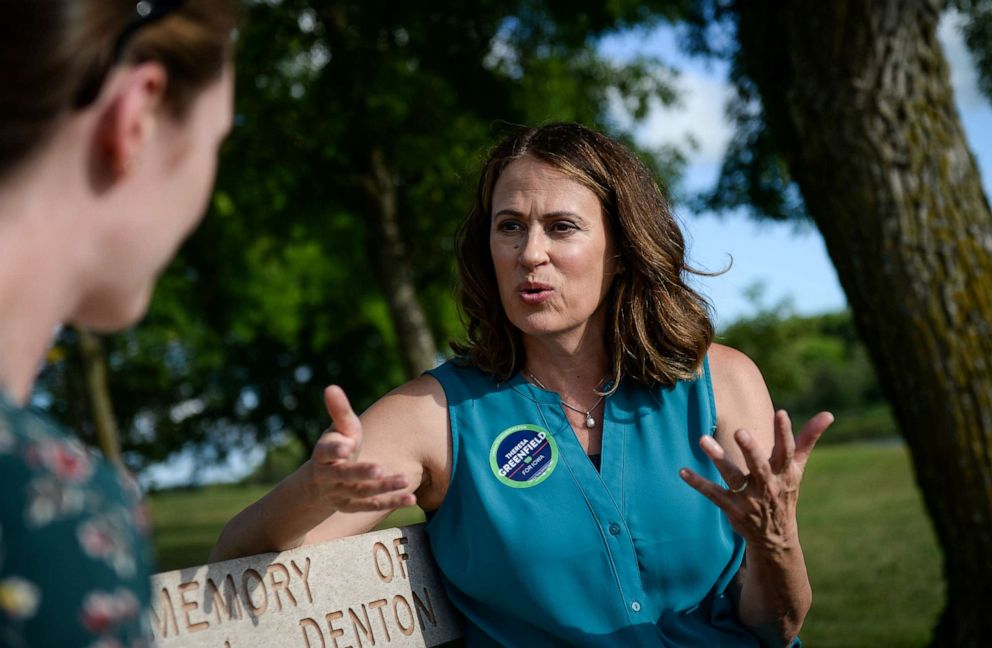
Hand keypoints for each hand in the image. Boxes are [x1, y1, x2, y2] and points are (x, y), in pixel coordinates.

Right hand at [307, 385, 416, 512]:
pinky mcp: (354, 506)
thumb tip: (331, 387)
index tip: (347, 447)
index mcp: (323, 455)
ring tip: (406, 480)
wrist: (324, 482)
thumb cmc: (338, 445)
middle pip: (345, 476)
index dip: (335, 451)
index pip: (326, 453)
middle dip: (361, 472)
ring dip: (384, 488)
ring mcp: (341, 494)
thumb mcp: (338, 429)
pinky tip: (411, 498)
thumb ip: (339, 410)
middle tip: (379, 470)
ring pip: (362, 493)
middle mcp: (329, 477)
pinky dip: (392, 502)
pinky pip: (374, 505)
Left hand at [679, 410, 832, 552]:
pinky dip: (698, 483)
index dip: (785, 433)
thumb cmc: (784, 491)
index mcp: (784, 472)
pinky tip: (682, 471)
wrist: (776, 537)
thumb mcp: (797, 467)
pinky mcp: (732, 508)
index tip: (781, 413)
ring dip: (718, 459)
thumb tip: (829, 413)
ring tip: (702, 439)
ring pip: (732, 477)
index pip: (786, 450)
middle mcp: (767, 485)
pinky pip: (713, 494)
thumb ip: (808, 439)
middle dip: (750, 449)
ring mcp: (749, 498)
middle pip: (759, 465)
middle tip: (739, 431)